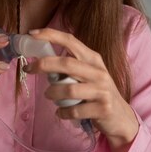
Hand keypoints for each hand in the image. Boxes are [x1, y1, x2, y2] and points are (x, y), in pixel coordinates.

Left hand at [24, 28, 138, 151]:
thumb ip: (70, 66)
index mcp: (93, 59)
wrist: (121, 118)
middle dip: (43, 64)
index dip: (50, 35)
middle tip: (29, 69)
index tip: (32, 33)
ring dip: (52, 94)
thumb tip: (41, 61)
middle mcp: (99, 72)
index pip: (71, 41)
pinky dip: (63, 112)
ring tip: (49, 96)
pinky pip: (74, 111)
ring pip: (68, 90)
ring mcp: (102, 90)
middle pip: (66, 63)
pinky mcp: (103, 109)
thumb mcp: (88, 74)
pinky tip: (61, 112)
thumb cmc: (97, 93)